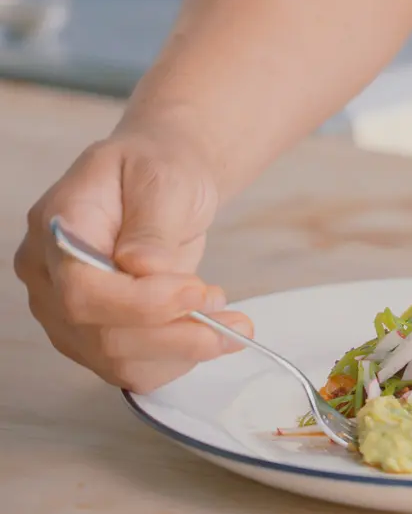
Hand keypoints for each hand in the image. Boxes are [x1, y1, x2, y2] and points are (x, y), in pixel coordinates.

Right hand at [12, 130, 252, 392]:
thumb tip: (143, 267)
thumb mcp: (164, 178)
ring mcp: (66, 314)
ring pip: (117, 360)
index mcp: (57, 228)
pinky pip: (133, 370)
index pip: (80, 288)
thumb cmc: (158, 172)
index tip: (195, 291)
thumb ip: (152, 223)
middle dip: (173, 330)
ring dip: (184, 350)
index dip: (138, 303)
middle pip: (98, 333)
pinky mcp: (94, 338)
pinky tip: (212, 335)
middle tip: (225, 307)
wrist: (159, 186)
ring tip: (232, 323)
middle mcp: (48, 278)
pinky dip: (179, 360)